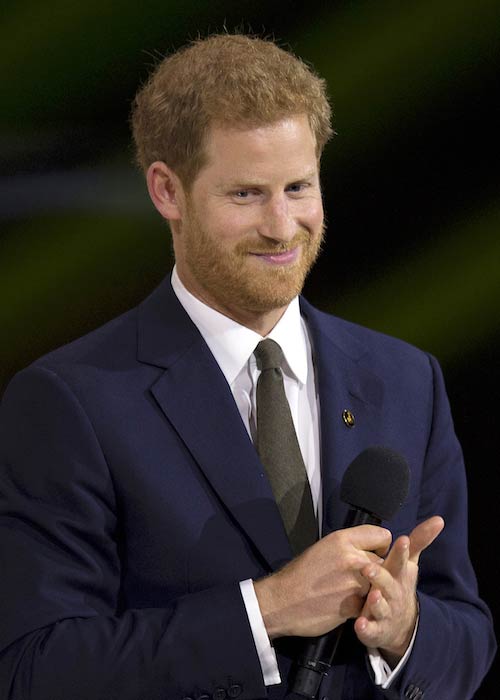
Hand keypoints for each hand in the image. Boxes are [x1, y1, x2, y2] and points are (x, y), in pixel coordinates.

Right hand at [254, 525, 391, 638]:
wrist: (282, 600)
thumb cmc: (300, 574)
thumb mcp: (323, 547)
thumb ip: (349, 545)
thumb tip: (368, 547)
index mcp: (342, 540)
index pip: (381, 535)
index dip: (381, 545)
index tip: (376, 552)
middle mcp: (351, 558)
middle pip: (382, 562)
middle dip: (375, 571)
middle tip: (358, 577)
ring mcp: (354, 583)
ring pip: (378, 585)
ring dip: (369, 590)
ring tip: (349, 592)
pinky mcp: (354, 606)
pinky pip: (369, 604)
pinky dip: (360, 606)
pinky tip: (345, 604)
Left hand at [354, 515, 444, 664]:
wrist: (402, 625)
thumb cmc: (400, 584)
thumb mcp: (409, 562)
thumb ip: (419, 540)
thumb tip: (439, 519)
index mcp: (399, 574)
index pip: (401, 560)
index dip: (402, 551)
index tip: (402, 540)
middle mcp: (393, 593)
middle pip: (387, 583)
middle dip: (380, 576)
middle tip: (368, 567)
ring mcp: (385, 612)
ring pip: (380, 607)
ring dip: (376, 602)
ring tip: (371, 595)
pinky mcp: (375, 630)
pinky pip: (370, 630)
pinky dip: (366, 629)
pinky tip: (359, 624)